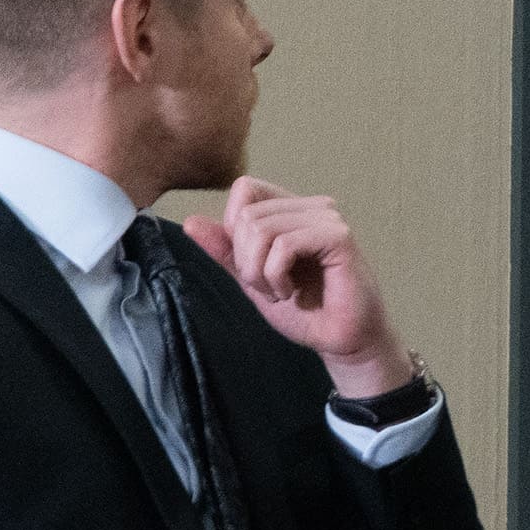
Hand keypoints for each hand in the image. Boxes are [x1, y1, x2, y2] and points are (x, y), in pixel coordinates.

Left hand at [187, 178, 411, 398]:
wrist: (339, 340)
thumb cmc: (304, 310)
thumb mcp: (252, 278)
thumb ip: (225, 250)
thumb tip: (191, 221)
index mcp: (292, 210)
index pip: (245, 188)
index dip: (234, 229)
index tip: (253, 266)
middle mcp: (312, 207)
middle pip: (248, 214)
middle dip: (246, 260)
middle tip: (267, 287)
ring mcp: (327, 219)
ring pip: (262, 228)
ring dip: (260, 272)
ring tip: (280, 292)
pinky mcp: (338, 237)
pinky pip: (284, 245)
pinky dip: (276, 275)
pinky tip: (292, 292)